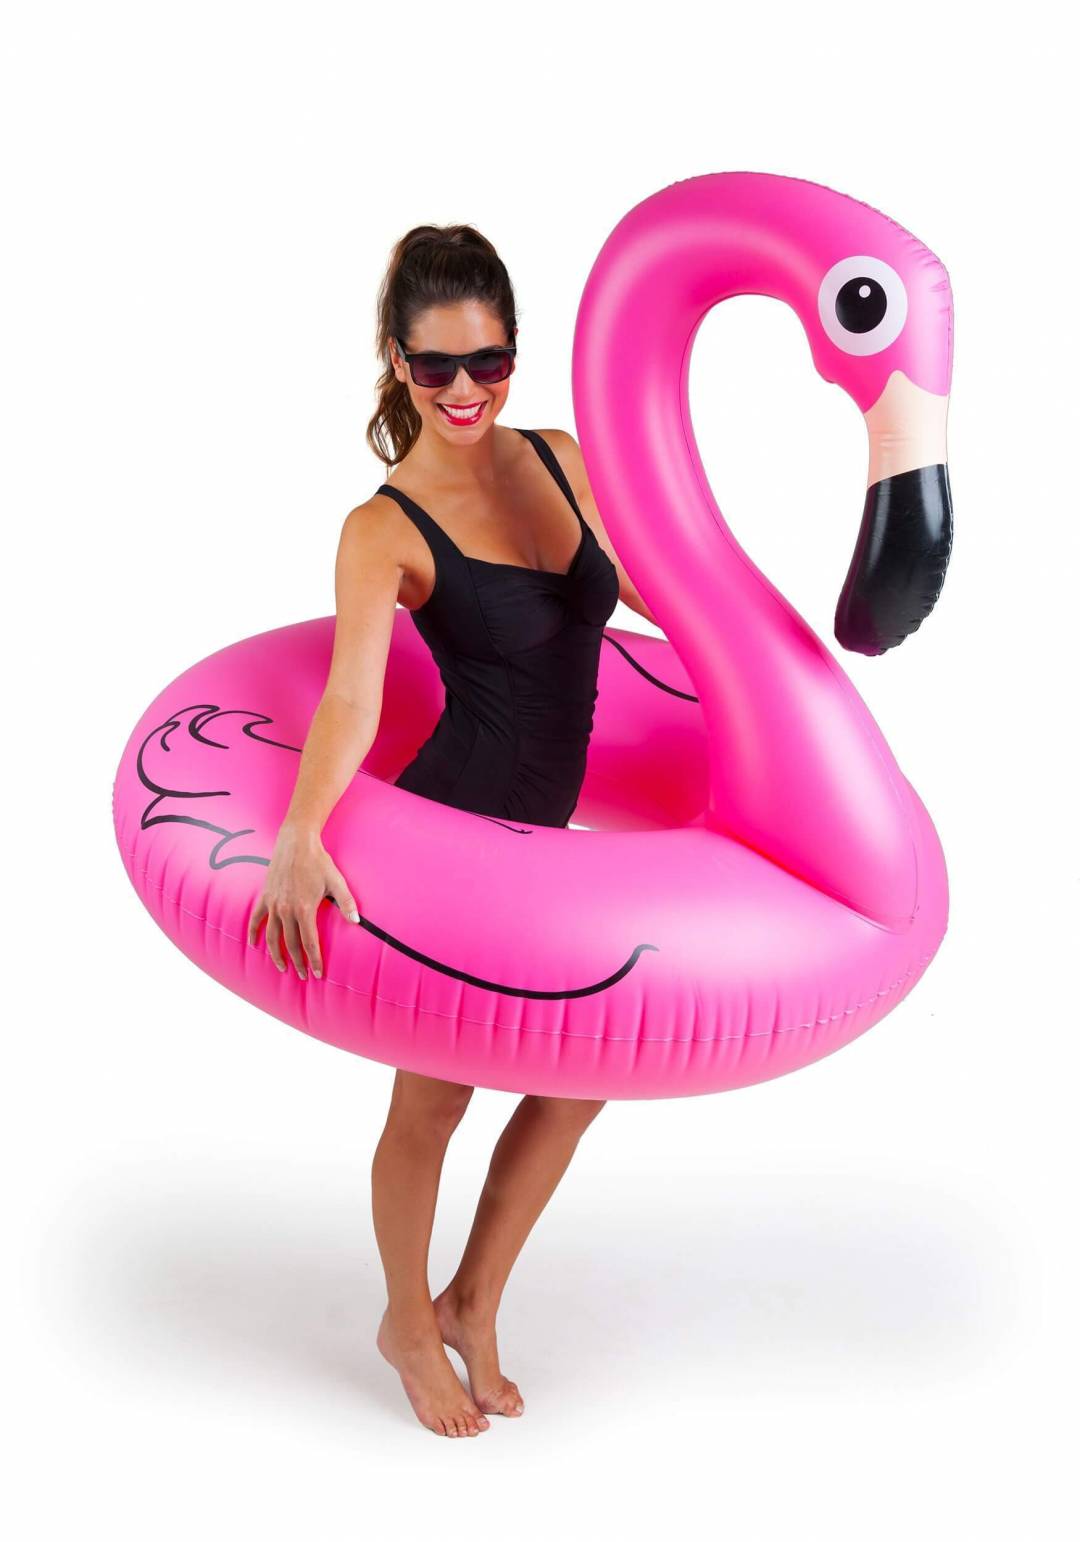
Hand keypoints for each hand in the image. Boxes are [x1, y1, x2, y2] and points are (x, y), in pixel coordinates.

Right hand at [247, 825, 360, 980]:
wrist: (296, 842)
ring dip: (276, 954)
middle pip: (291, 944)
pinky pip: (256, 919)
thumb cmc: (319, 861)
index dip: (314, 960)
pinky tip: (254, 944)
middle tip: (302, 976)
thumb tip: (356, 921)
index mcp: (305, 909)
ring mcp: (273, 904)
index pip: (310, 943)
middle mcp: (286, 910)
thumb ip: (347, 902)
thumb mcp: (337, 881)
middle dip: (297, 962)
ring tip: (282, 966)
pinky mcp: (265, 896)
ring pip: (272, 936)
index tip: (318, 973)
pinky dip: (253, 932)